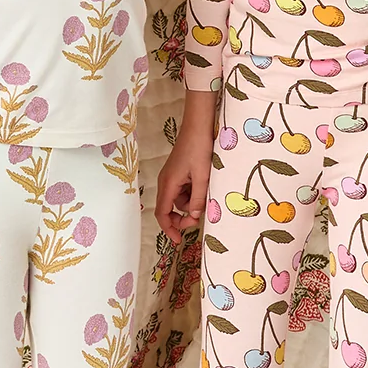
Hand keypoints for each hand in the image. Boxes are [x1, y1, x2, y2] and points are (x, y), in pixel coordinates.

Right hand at [156, 91, 217, 235]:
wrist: (198, 127)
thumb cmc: (199, 149)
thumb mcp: (202, 177)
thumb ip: (198, 198)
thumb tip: (194, 216)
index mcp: (168, 184)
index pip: (162, 213)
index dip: (169, 229)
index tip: (178, 240)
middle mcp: (166, 182)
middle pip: (168, 209)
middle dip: (180, 218)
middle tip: (197, 220)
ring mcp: (171, 177)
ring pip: (177, 201)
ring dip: (189, 205)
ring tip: (205, 198)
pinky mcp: (177, 173)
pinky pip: (181, 191)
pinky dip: (190, 195)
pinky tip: (202, 188)